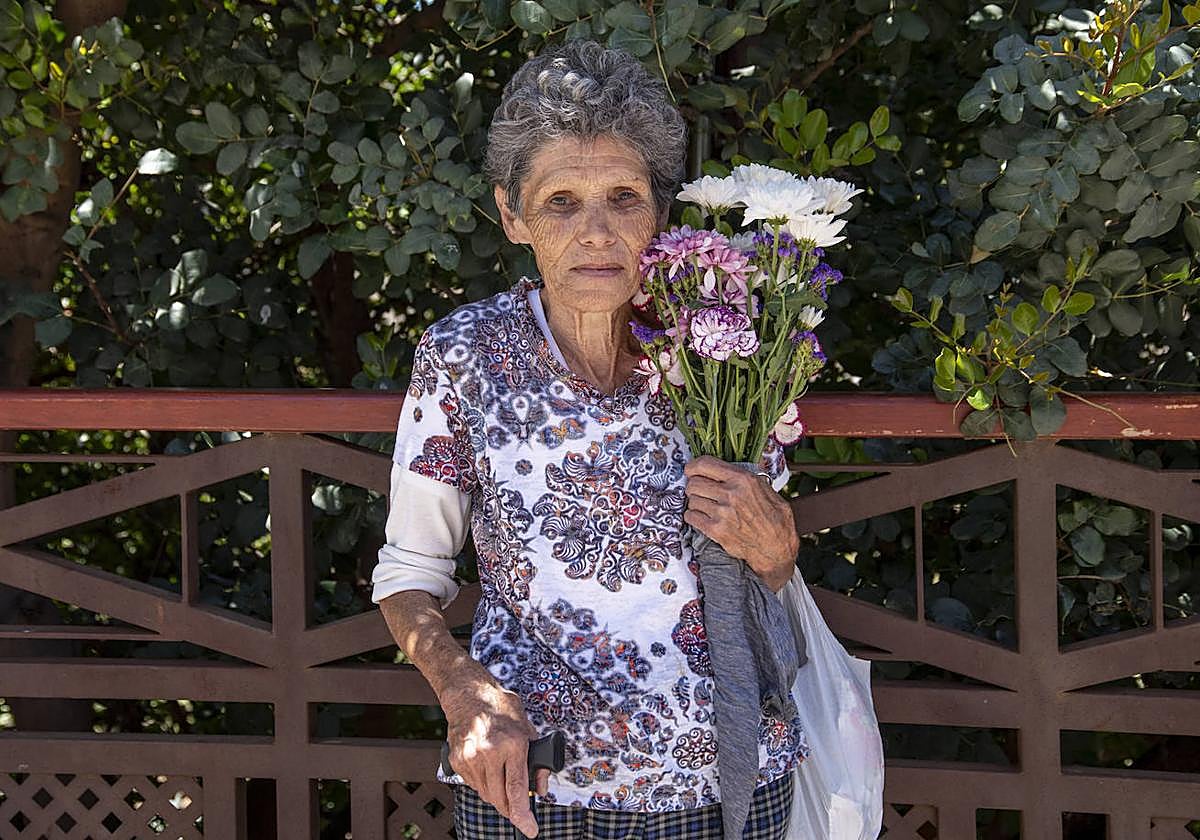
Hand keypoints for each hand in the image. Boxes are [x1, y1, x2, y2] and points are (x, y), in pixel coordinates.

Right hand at [441, 676, 550, 836]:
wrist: (468, 696)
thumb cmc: (500, 709)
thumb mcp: (527, 729)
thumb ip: (538, 760)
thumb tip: (540, 788)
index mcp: (512, 744)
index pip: (517, 789)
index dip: (523, 814)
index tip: (530, 829)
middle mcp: (489, 752)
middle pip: (500, 798)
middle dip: (511, 808)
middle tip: (518, 808)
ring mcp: (470, 757)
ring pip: (486, 794)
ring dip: (497, 795)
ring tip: (501, 777)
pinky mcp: (457, 761)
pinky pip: (473, 785)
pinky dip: (483, 784)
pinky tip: (487, 768)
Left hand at [683, 455, 798, 591]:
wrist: (776, 549)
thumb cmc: (775, 520)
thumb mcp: (767, 490)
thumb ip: (747, 477)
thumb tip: (728, 467)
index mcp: (744, 480)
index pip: (705, 464)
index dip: (693, 466)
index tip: (690, 470)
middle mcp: (732, 494)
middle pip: (694, 483)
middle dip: (694, 486)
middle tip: (700, 491)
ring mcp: (722, 513)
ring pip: (692, 500)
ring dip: (695, 502)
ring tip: (706, 506)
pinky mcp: (716, 530)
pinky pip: (691, 517)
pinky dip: (693, 516)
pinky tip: (703, 517)